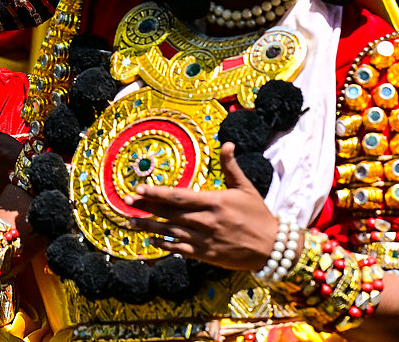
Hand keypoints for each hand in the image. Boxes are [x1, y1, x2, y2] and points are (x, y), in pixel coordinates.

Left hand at [123, 143, 277, 271]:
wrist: (273, 247)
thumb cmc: (258, 215)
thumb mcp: (246, 187)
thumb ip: (231, 166)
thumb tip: (226, 143)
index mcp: (214, 202)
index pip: (178, 196)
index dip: (156, 192)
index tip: (139, 188)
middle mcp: (206, 221)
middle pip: (169, 213)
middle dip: (146, 206)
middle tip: (126, 202)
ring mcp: (204, 240)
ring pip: (170, 232)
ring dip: (149, 227)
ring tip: (130, 221)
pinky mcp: (206, 255)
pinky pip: (180, 250)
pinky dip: (165, 245)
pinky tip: (151, 241)